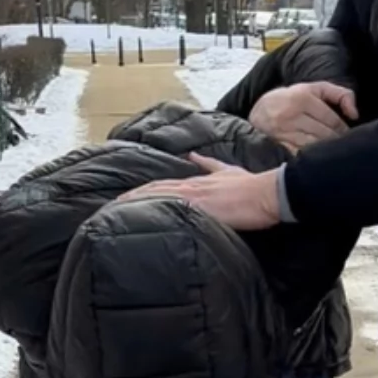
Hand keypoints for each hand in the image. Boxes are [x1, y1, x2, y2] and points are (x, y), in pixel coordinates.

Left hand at [115, 154, 281, 230]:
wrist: (267, 193)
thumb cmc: (252, 187)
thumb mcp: (227, 171)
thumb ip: (209, 164)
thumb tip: (194, 156)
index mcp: (196, 182)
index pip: (160, 185)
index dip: (141, 191)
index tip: (124, 197)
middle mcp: (191, 188)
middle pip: (152, 190)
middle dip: (131, 198)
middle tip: (110, 207)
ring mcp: (194, 198)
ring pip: (156, 198)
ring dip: (135, 204)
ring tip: (116, 213)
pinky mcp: (201, 210)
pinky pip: (171, 210)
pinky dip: (154, 213)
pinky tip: (140, 221)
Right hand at [248, 82, 358, 151]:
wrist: (257, 113)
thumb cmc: (290, 101)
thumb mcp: (312, 89)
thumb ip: (339, 94)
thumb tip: (354, 113)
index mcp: (302, 97)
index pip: (333, 120)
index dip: (343, 129)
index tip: (345, 134)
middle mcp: (291, 114)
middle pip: (326, 134)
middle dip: (336, 141)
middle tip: (341, 144)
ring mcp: (283, 132)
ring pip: (315, 146)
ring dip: (325, 151)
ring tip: (330, 151)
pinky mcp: (277, 146)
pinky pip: (302, 156)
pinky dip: (311, 158)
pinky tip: (316, 158)